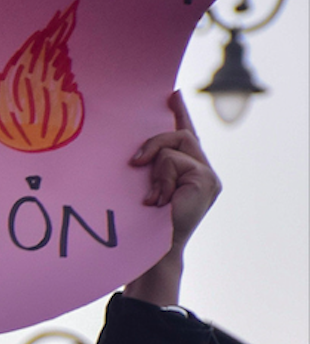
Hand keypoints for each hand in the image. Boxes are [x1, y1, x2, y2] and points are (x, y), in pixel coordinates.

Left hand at [130, 92, 219, 250]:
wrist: (153, 249)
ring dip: (155, 169)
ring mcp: (208, 176)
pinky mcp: (206, 180)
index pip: (187, 135)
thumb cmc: (142, 221)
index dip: (181, 113)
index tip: (173, 94)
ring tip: (152, 197)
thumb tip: (137, 152)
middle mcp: (204, 171)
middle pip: (180, 135)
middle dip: (153, 142)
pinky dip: (160, 178)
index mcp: (190, 171)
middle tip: (134, 163)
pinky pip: (172, 161)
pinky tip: (158, 200)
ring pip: (174, 147)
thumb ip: (152, 166)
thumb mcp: (146, 185)